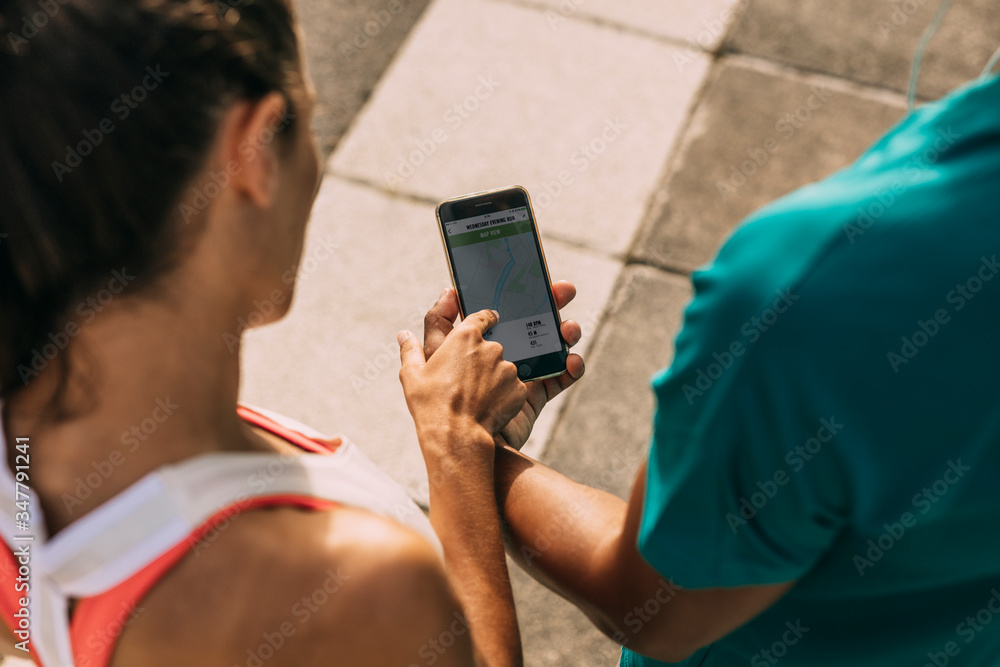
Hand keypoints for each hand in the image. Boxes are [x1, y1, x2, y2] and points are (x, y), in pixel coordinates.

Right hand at [398, 309, 527, 462]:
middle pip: (492, 347)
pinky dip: (504, 394)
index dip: (485, 320)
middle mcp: (491, 348)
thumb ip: (411, 350)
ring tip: (477, 398)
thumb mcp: (412, 375)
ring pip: (503, 368)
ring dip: (494, 378)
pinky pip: (513, 387)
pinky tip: (489, 407)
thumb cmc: (431, 404)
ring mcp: (508, 369)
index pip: (483, 317)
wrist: (456, 436)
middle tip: (467, 380)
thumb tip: (404, 335)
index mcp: (465, 337)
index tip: (490, 321)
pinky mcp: (519, 389)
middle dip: (482, 359)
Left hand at [421, 282, 584, 450]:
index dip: (517, 292)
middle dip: (551, 303)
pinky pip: (559, 377)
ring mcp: (521, 373)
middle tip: (564, 290)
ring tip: (569, 328)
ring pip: (550, 345)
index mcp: (478, 342)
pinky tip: (573, 360)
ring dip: (564, 333)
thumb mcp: (431, 357)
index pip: (501, 310)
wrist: (463, 443)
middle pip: (532, 322)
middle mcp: (502, 354)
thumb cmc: (441, 402)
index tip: (532, 276)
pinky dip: (571, 368)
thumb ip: (438, 324)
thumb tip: (449, 292)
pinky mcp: (535, 395)